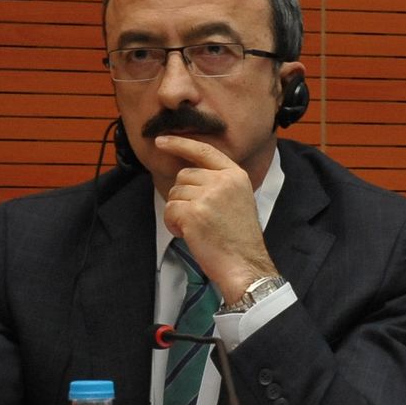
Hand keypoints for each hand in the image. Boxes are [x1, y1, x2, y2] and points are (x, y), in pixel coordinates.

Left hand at [156, 134, 278, 301]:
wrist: (244, 264)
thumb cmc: (239, 238)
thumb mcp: (238, 199)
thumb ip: (218, 182)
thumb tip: (186, 175)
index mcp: (236, 175)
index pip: (204, 150)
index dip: (180, 144)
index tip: (161, 140)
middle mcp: (223, 181)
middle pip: (184, 175)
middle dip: (183, 195)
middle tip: (199, 216)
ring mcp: (208, 196)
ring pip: (174, 193)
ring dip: (178, 212)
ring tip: (197, 227)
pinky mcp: (193, 213)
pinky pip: (169, 210)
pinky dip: (173, 224)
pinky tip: (189, 234)